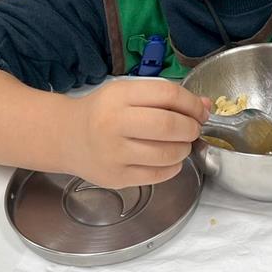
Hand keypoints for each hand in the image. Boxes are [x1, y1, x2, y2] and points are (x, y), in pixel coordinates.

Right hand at [70, 80, 209, 188]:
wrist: (66, 137)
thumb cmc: (102, 111)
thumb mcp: (127, 93)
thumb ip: (165, 97)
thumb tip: (205, 106)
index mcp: (119, 96)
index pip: (167, 95)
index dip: (191, 103)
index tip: (200, 111)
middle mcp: (114, 123)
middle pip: (169, 125)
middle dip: (191, 128)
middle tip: (193, 129)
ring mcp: (114, 153)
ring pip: (167, 154)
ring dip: (184, 149)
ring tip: (181, 144)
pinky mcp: (116, 178)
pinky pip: (158, 175)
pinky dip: (173, 167)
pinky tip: (169, 159)